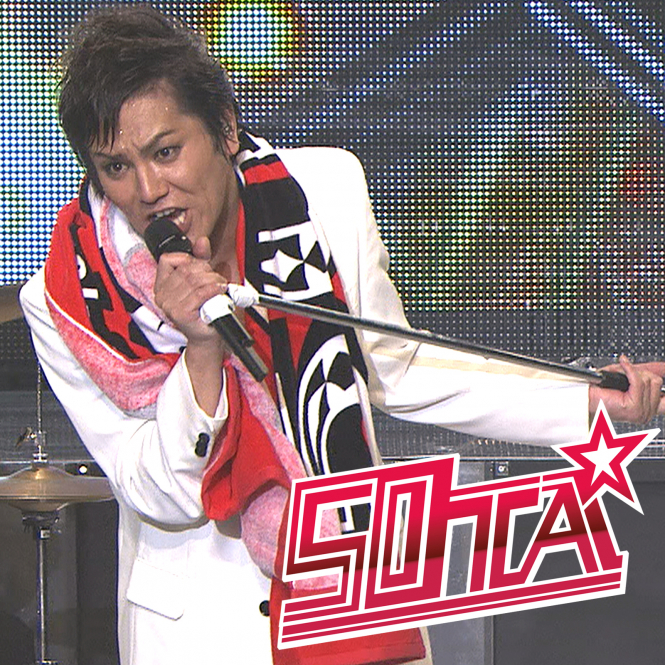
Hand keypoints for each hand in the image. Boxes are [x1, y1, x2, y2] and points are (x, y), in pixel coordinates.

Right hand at [154, 236, 226, 415]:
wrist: (209, 336)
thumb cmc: (205, 310)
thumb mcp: (202, 280)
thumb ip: (200, 259)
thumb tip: (201, 240)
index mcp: (162, 285)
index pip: (168, 259)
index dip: (189, 258)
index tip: (202, 266)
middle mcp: (162, 295)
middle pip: (185, 268)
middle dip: (206, 270)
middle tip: (217, 279)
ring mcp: (169, 305)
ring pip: (194, 280)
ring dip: (213, 280)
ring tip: (220, 286)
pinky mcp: (181, 313)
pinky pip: (200, 293)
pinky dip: (213, 289)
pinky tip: (220, 291)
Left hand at [588, 355, 663, 422]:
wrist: (583, 396)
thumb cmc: (600, 389)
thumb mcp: (628, 376)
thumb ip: (646, 371)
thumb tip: (662, 366)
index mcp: (648, 408)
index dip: (661, 375)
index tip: (663, 367)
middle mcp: (646, 413)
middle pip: (656, 381)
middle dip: (639, 372)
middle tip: (624, 374)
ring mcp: (641, 412)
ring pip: (647, 380)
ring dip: (630, 372)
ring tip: (619, 378)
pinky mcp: (633, 408)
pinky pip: (637, 380)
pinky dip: (628, 369)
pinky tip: (622, 365)